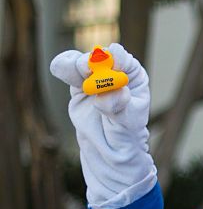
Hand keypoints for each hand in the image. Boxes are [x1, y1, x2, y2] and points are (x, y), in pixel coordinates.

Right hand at [50, 44, 155, 208]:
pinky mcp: (76, 84)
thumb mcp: (125, 124)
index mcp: (134, 77)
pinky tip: (62, 70)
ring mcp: (94, 76)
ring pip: (80, 61)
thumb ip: (118, 106)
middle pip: (100, 57)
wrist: (107, 150)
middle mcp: (114, 72)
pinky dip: (63, 68)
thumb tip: (112, 91)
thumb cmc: (124, 136)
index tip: (112, 61)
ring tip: (79, 80)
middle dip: (93, 62)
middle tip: (88, 69)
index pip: (125, 61)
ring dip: (76, 65)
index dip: (117, 60)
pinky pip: (66, 70)